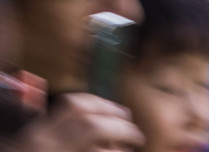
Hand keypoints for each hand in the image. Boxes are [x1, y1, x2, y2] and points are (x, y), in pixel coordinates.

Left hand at [14, 94, 142, 151]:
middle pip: (87, 115)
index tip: (137, 142)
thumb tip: (116, 150)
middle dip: (116, 120)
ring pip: (74, 104)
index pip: (95, 129)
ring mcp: (33, 135)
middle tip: (133, 129)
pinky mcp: (28, 136)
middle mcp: (42, 140)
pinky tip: (93, 117)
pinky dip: (82, 109)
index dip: (122, 133)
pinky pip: (60, 112)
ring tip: (117, 114)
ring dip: (100, 106)